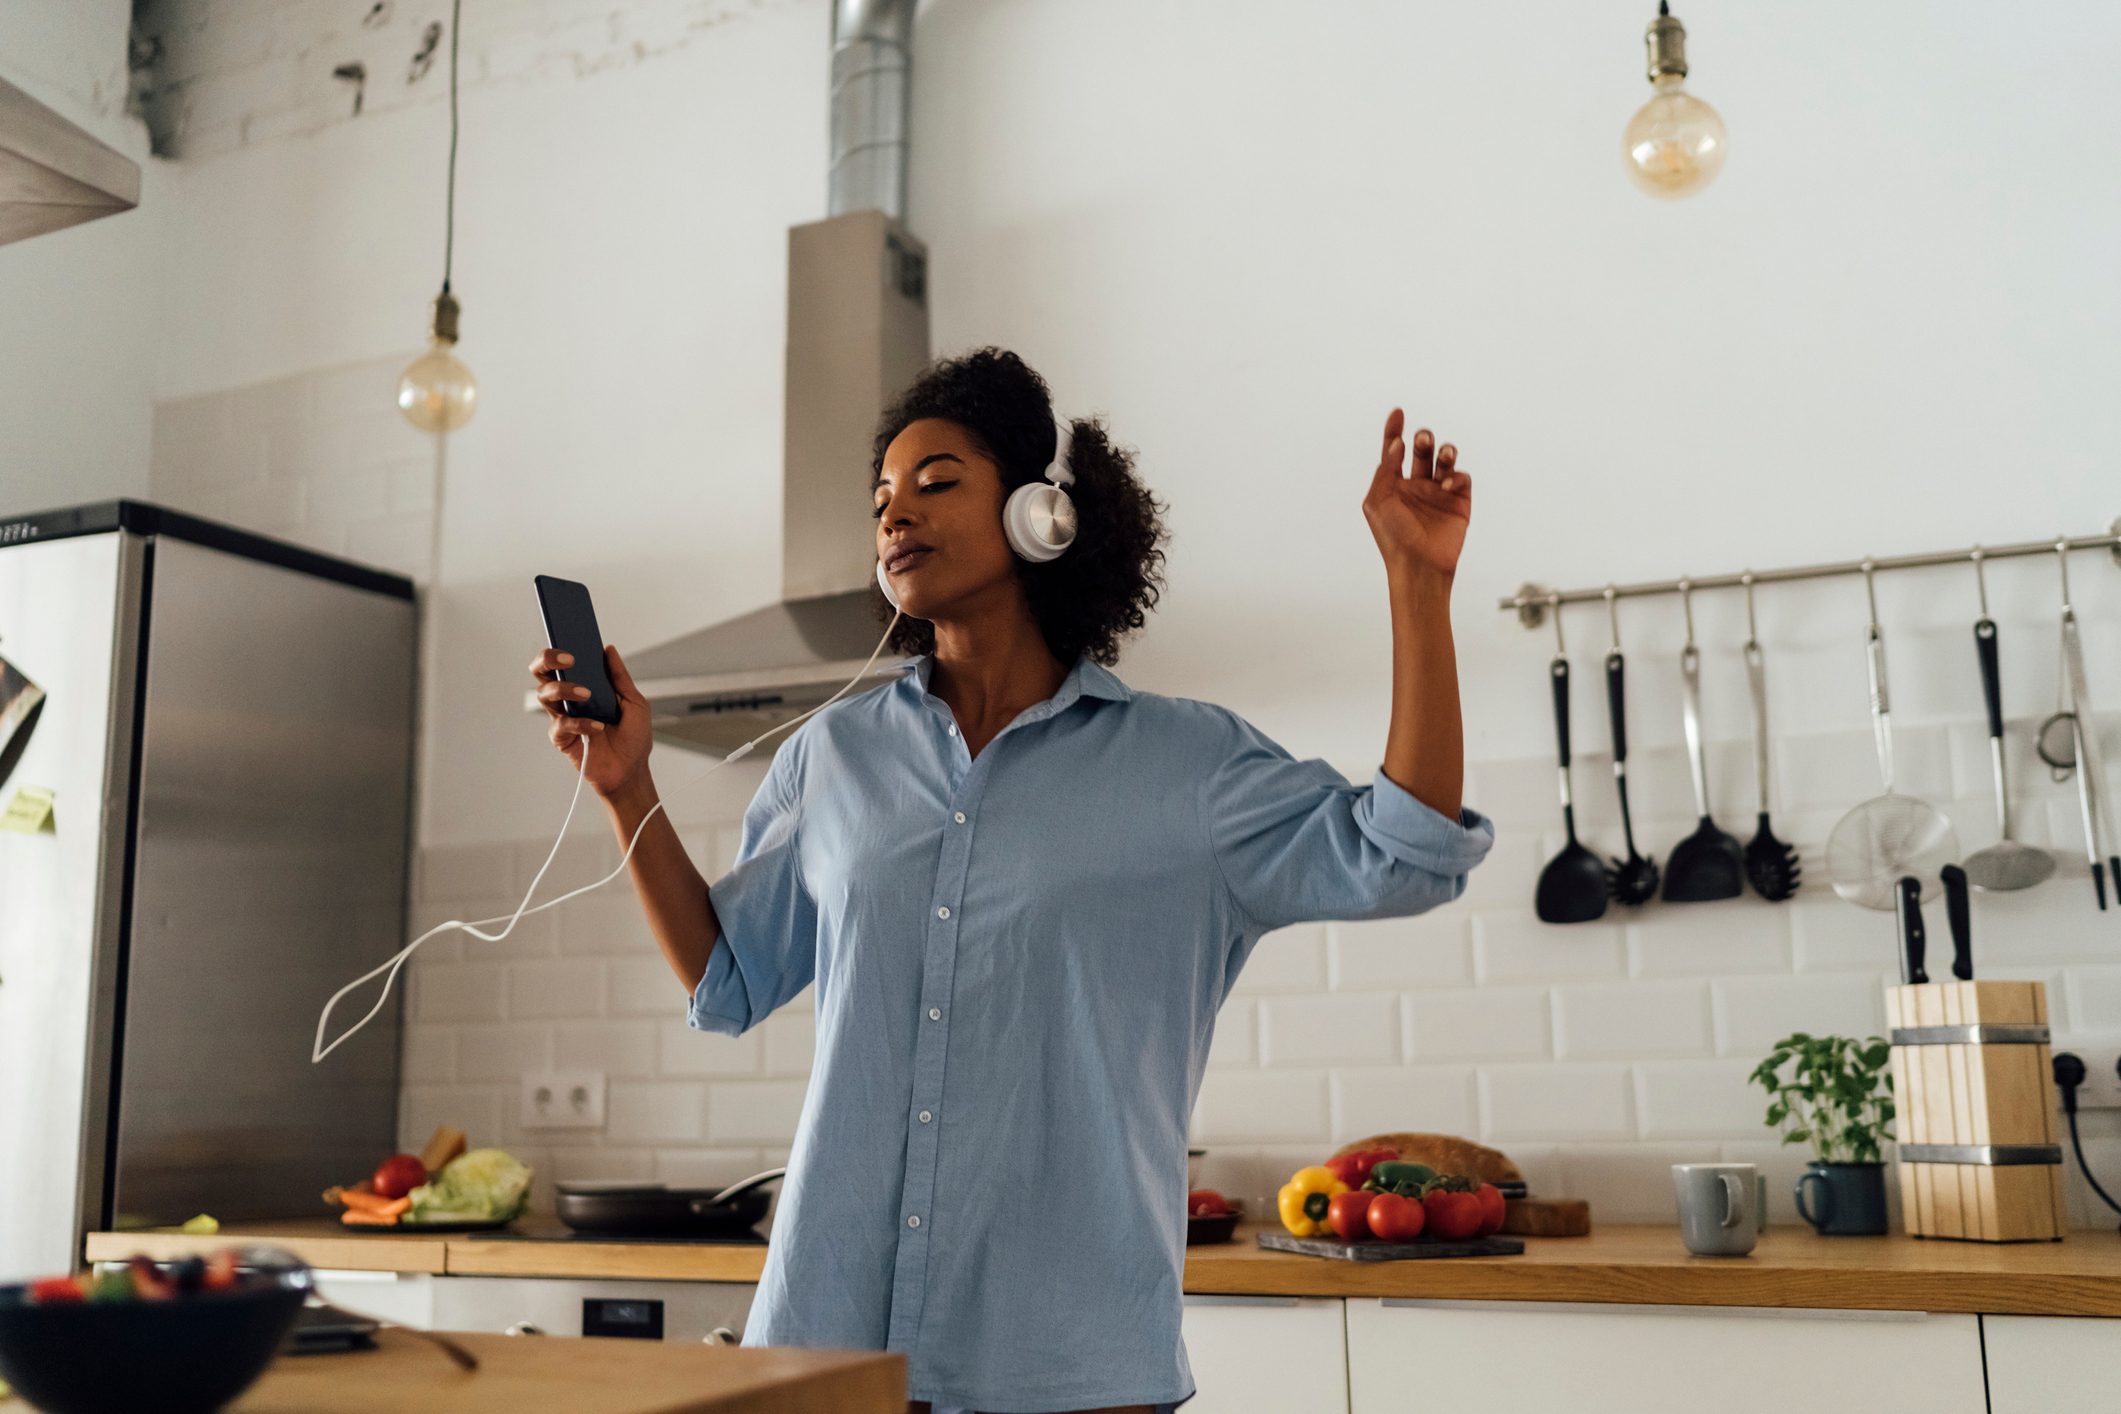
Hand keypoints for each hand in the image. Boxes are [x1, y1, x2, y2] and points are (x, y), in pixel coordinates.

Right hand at [529, 644, 652, 797]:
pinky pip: (561, 724)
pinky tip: (597, 727)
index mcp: (584, 686)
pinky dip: (580, 723)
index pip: (563, 663)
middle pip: (542, 673)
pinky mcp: (561, 738)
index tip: (569, 637)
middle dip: (547, 660)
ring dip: (565, 689)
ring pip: (545, 694)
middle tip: (568, 660)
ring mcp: (563, 717)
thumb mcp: (635, 702)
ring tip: (587, 693)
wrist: (632, 770)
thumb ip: (620, 677)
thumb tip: (608, 650)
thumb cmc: (633, 738)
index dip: (559, 648)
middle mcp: (569, 699)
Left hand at [1364, 408, 1471, 580]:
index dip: (1394, 430)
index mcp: (1394, 484)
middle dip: (1423, 439)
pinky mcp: (1459, 502)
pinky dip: (1455, 476)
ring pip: (1444, 459)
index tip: (1398, 412)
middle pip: (1422, 450)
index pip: (1394, 451)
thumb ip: (1386, 470)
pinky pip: (1461, 477)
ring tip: (1442, 455)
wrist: (1419, 565)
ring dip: (1444, 450)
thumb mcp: (1377, 502)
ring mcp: (1438, 492)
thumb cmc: (1393, 538)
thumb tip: (1397, 443)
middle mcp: (1417, 485)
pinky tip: (1446, 486)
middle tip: (1422, 440)